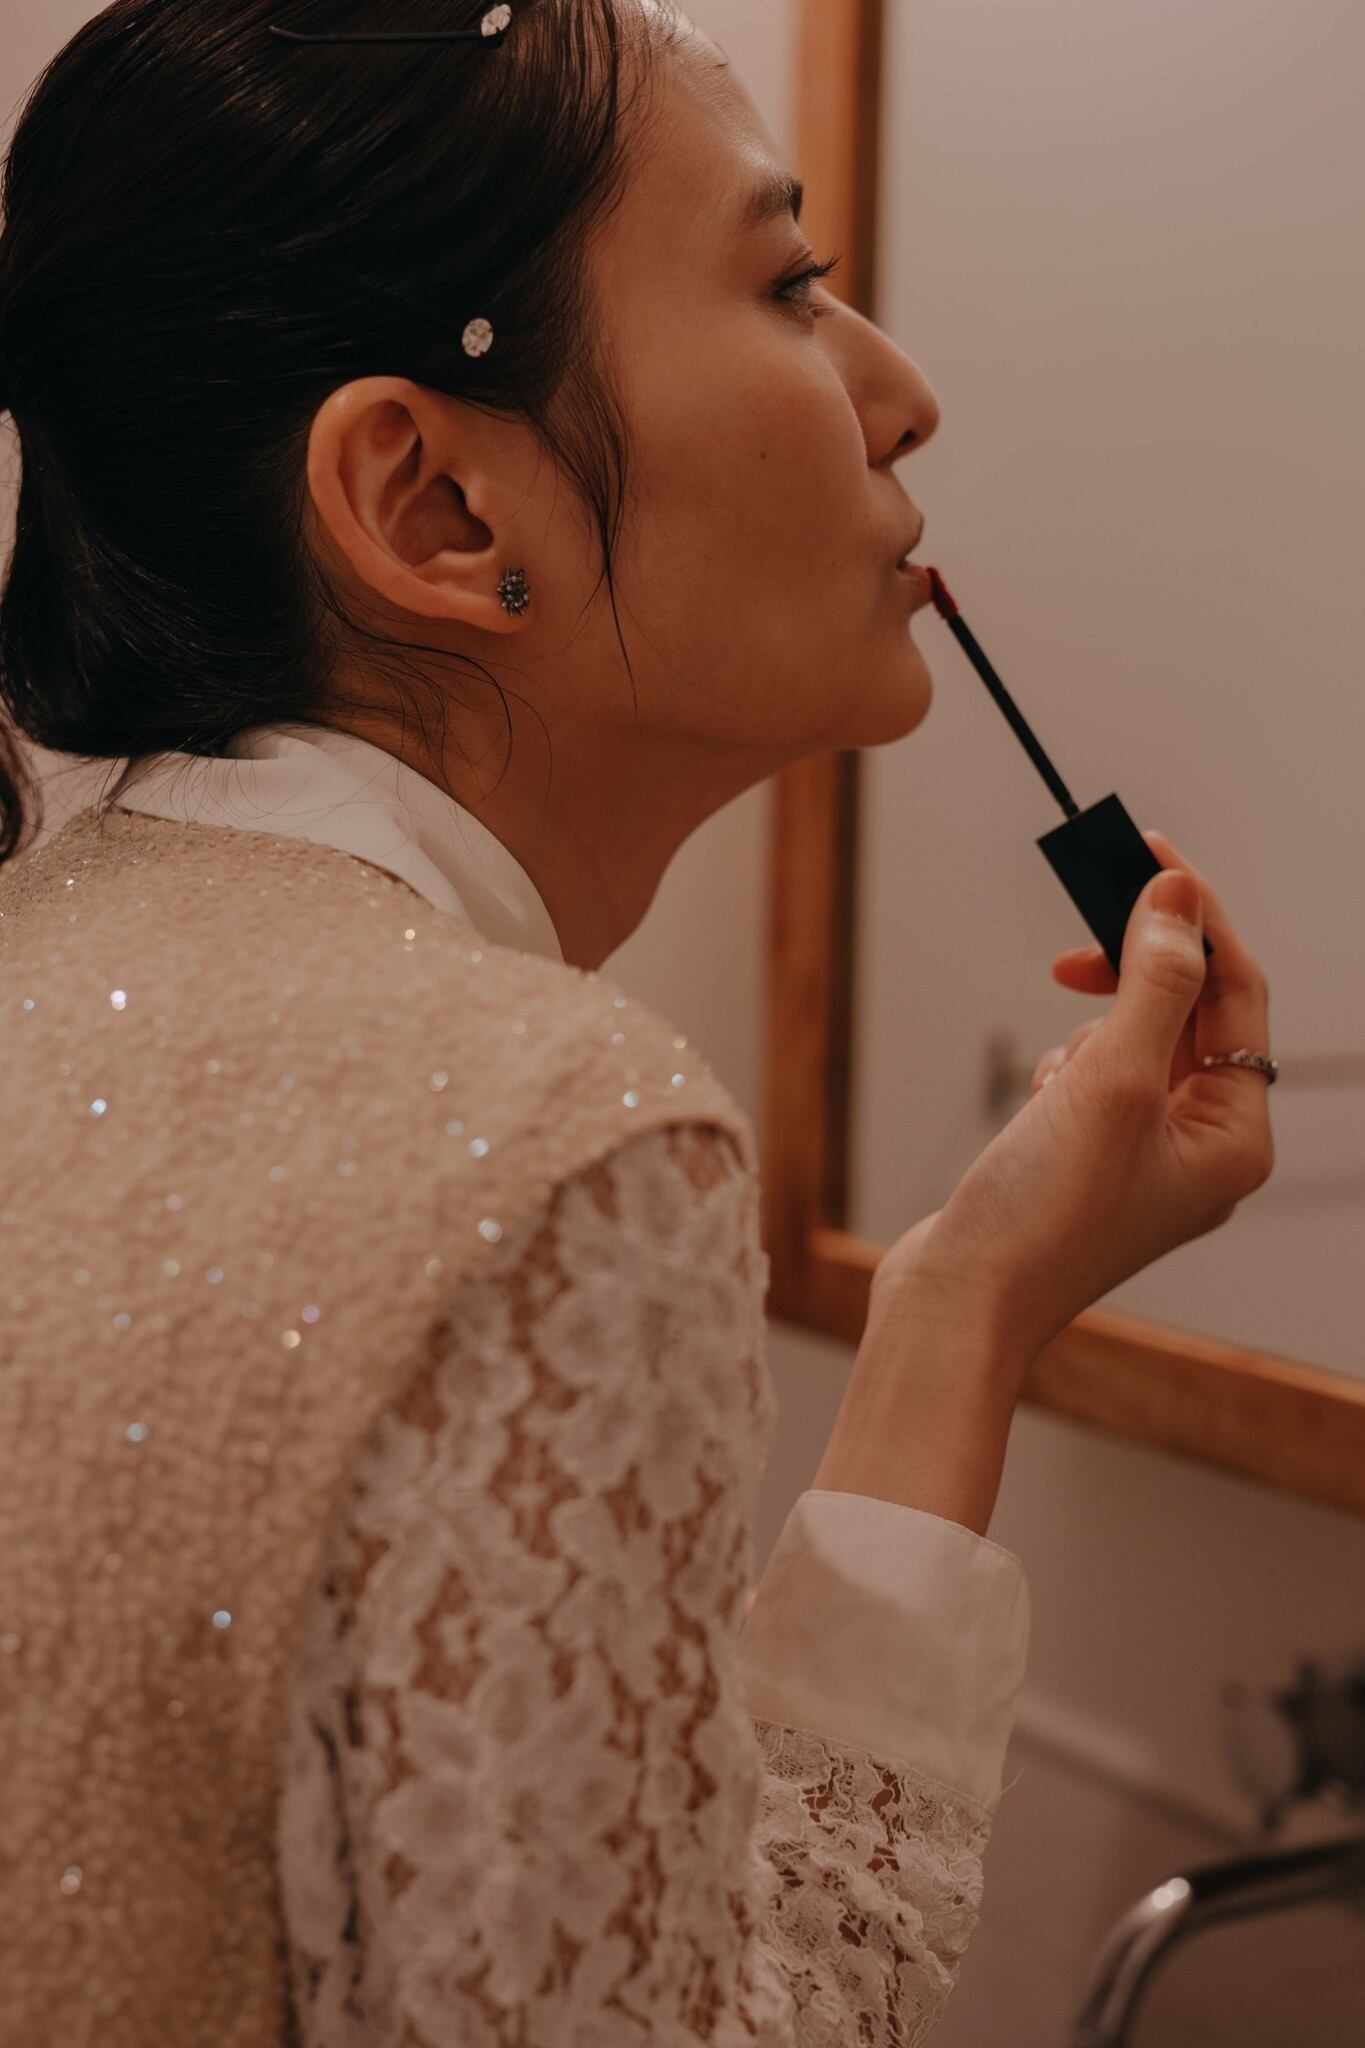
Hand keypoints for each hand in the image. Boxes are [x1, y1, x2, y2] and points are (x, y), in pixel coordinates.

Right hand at [882, 830, 1275, 1361]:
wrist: (957, 1303)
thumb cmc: (1041, 1214)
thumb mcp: (1110, 1080)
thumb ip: (1154, 981)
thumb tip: (1178, 895)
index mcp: (1234, 1137)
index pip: (1237, 992)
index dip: (1194, 916)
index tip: (1144, 854)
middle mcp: (1202, 1149)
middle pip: (1189, 1013)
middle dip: (1133, 974)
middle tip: (1075, 946)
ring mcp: (1145, 1159)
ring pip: (1134, 1043)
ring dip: (1093, 1033)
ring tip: (1055, 1085)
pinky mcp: (1088, 1164)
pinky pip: (1094, 1080)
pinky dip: (1064, 1072)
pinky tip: (1037, 1109)